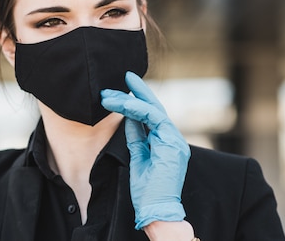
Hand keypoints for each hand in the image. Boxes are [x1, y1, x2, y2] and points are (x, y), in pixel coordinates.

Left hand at [101, 72, 189, 229]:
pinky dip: (137, 110)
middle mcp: (173, 138)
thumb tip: (129, 120)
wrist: (156, 209)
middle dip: (138, 91)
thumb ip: (136, 137)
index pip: (152, 115)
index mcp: (166, 141)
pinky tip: (123, 104)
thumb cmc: (147, 189)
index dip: (139, 99)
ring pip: (152, 110)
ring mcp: (175, 141)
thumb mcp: (138, 157)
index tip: (125, 87)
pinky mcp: (173, 144)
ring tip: (109, 96)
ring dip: (130, 100)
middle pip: (155, 108)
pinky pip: (153, 119)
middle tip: (125, 76)